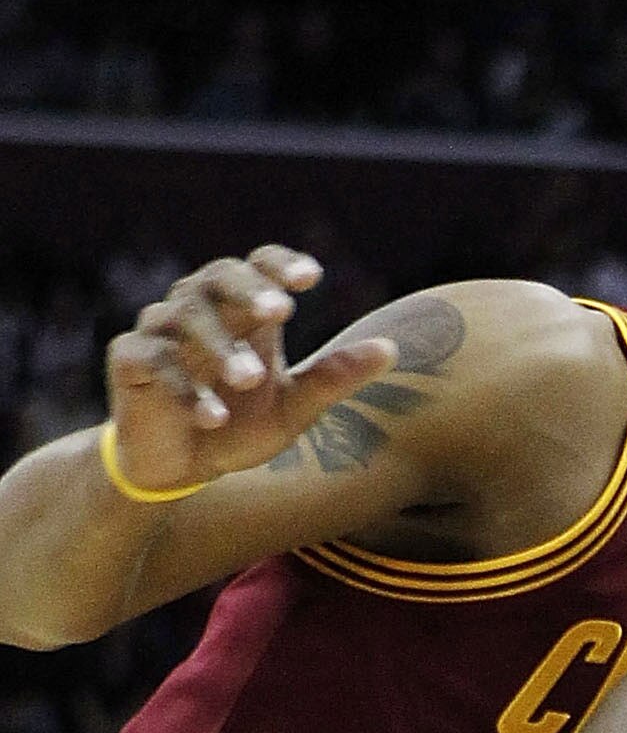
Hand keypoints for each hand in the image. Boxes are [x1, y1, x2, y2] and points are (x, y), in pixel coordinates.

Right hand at [103, 247, 399, 492]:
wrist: (181, 467)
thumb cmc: (240, 426)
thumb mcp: (294, 408)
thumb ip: (335, 378)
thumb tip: (390, 349)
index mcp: (243, 312)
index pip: (259, 267)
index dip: (280, 265)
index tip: (311, 277)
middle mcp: (200, 310)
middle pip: (219, 277)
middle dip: (250, 291)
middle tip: (282, 311)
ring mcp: (161, 331)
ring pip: (185, 319)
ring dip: (221, 348)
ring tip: (250, 379)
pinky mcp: (130, 361)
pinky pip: (153, 362)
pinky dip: (184, 390)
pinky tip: (212, 417)